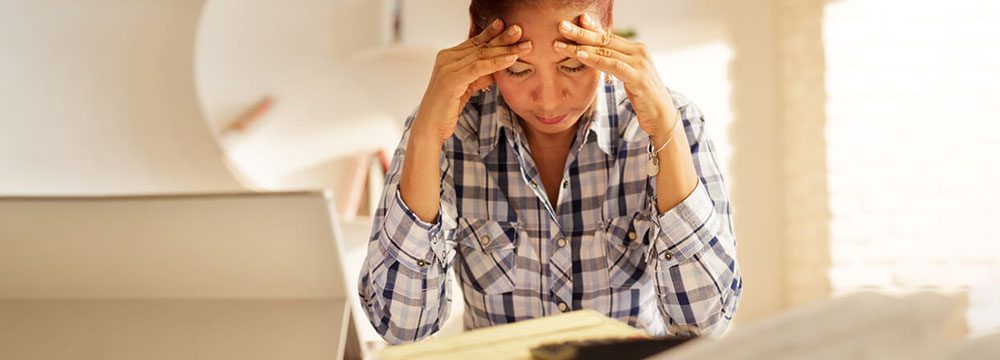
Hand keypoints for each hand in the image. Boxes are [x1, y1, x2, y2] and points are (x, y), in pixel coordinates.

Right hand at [413, 19, 532, 144]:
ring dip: (506, 49)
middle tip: (521, 31)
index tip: (512, 28)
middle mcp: (446, 58)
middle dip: (503, 38)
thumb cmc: (448, 108)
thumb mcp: (468, 86)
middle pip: (480, 45)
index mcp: (448, 56)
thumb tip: (501, 65)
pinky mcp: (451, 80)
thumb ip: (481, 74)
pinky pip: (478, 68)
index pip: (475, 42)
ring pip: (482, 55)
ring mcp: (447, 67)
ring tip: (525, 45)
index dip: (494, 33)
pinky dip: (497, 62)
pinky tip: (512, 59)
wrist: (430, 126)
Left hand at [553, 14, 678, 144]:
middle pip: (605, 39)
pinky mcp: (638, 77)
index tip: (575, 20)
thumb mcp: (628, 76)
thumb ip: (617, 64)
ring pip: (605, 51)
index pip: (609, 36)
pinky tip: (581, 55)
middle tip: (562, 25)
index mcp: (637, 50)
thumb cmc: (643, 98)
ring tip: (561, 43)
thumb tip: (599, 56)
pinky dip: (595, 60)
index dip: (591, 28)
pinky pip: (612, 65)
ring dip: (581, 46)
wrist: (662, 117)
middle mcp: (639, 52)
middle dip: (581, 32)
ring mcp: (640, 63)